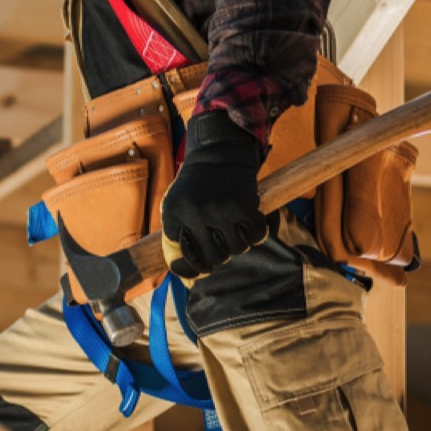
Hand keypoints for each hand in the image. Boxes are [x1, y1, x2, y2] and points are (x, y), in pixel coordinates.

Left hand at [161, 110, 269, 280]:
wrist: (218, 151)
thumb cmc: (197, 185)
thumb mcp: (177, 205)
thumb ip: (180, 238)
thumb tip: (189, 279)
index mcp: (173, 213)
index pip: (183, 256)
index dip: (195, 257)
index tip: (201, 251)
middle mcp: (194, 213)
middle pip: (213, 258)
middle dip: (220, 253)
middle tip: (222, 237)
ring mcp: (219, 210)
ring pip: (236, 250)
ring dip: (239, 242)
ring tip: (235, 225)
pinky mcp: (243, 206)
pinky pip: (256, 237)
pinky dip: (257, 232)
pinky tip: (251, 219)